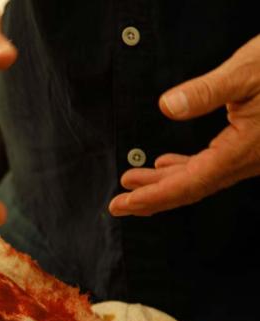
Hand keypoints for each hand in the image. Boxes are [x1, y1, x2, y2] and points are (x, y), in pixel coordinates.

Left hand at [109, 35, 259, 216]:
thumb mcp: (246, 72)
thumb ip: (206, 92)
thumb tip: (168, 105)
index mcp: (239, 152)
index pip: (188, 184)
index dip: (152, 197)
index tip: (123, 205)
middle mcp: (243, 162)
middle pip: (189, 189)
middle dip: (151, 197)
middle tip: (118, 204)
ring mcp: (247, 157)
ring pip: (199, 178)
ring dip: (164, 182)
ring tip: (132, 182)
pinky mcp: (249, 148)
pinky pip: (212, 167)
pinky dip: (185, 169)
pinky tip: (167, 164)